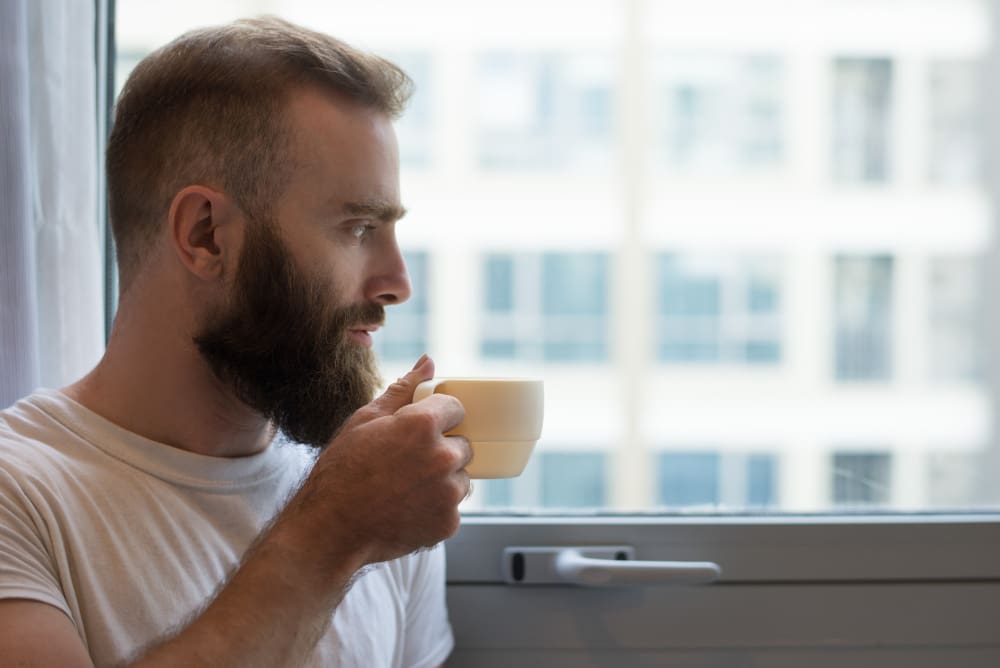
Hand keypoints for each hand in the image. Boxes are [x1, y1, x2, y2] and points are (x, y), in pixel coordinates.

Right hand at [287, 355, 471, 566]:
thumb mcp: (365, 420)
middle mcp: (443, 457)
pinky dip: (435, 509)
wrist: (330, 528)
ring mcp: (448, 493)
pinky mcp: (448, 522)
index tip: (423, 429)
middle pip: (463, 445)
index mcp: (423, 425)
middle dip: (442, 450)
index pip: (457, 408)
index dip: (440, 417)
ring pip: (461, 479)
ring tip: (406, 489)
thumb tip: (428, 363)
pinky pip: (452, 508)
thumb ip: (403, 390)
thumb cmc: (342, 470)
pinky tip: (406, 509)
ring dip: (443, 481)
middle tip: (408, 463)